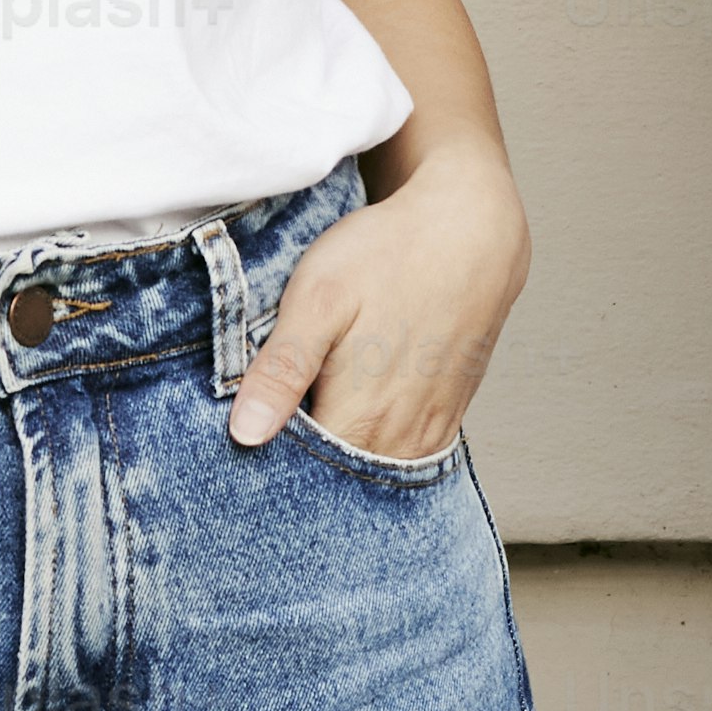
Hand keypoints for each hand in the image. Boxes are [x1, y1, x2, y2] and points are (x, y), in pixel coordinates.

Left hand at [228, 154, 527, 459]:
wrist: (470, 229)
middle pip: (336, 481)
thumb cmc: (387, 254)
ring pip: (371, 471)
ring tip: (315, 416)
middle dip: (301, 467)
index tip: (241, 442)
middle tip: (274, 423)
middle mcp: (399, 440)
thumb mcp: (318, 298)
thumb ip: (282, 371)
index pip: (297, 477)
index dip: (265, 465)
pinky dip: (376, 448)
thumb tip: (246, 435)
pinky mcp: (448, 416)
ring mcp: (429, 432)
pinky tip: (357, 414)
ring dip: (340, 458)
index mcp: (359, 419)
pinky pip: (404, 455)